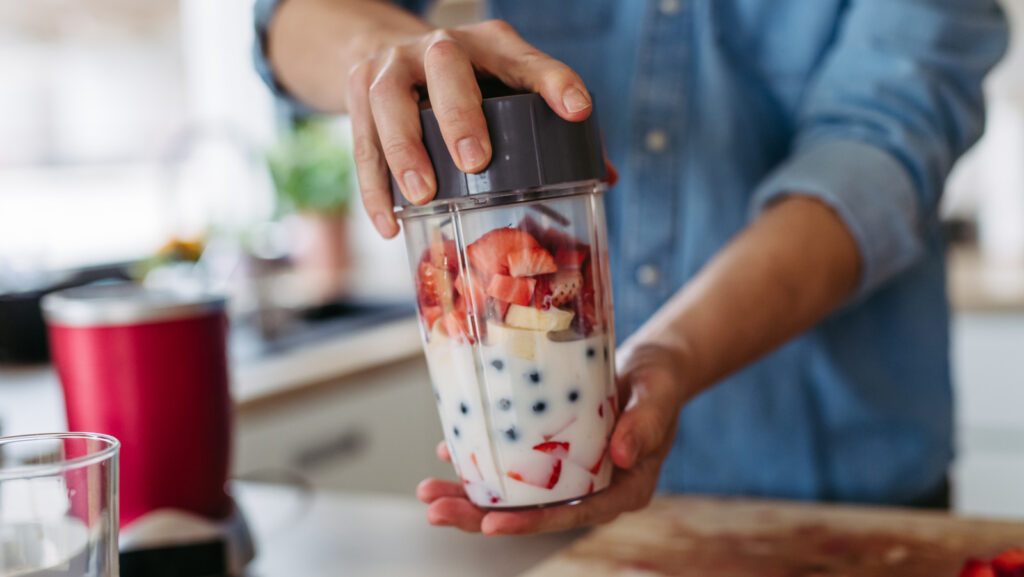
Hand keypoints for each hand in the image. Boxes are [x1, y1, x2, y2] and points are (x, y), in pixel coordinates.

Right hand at [345, 20, 594, 238]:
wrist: (385, 50)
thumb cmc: (466, 83)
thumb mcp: (506, 86)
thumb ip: (549, 126)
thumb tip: (604, 177)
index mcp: (491, 47)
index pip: (526, 59)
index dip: (554, 82)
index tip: (578, 111)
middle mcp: (440, 48)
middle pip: (446, 67)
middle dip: (460, 114)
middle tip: (475, 162)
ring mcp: (392, 67)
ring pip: (390, 101)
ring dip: (405, 149)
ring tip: (422, 195)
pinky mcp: (358, 92)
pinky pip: (361, 140)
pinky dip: (374, 186)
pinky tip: (391, 223)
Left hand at [416, 344, 688, 534]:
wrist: (652, 365)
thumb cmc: (660, 381)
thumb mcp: (658, 396)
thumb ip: (646, 423)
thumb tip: (624, 455)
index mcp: (623, 490)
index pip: (572, 516)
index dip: (530, 523)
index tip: (490, 524)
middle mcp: (591, 489)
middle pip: (532, 512)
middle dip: (479, 516)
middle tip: (435, 510)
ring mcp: (568, 473)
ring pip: (515, 493)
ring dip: (469, 495)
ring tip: (428, 491)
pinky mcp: (552, 452)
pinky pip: (512, 464)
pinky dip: (481, 460)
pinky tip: (449, 453)